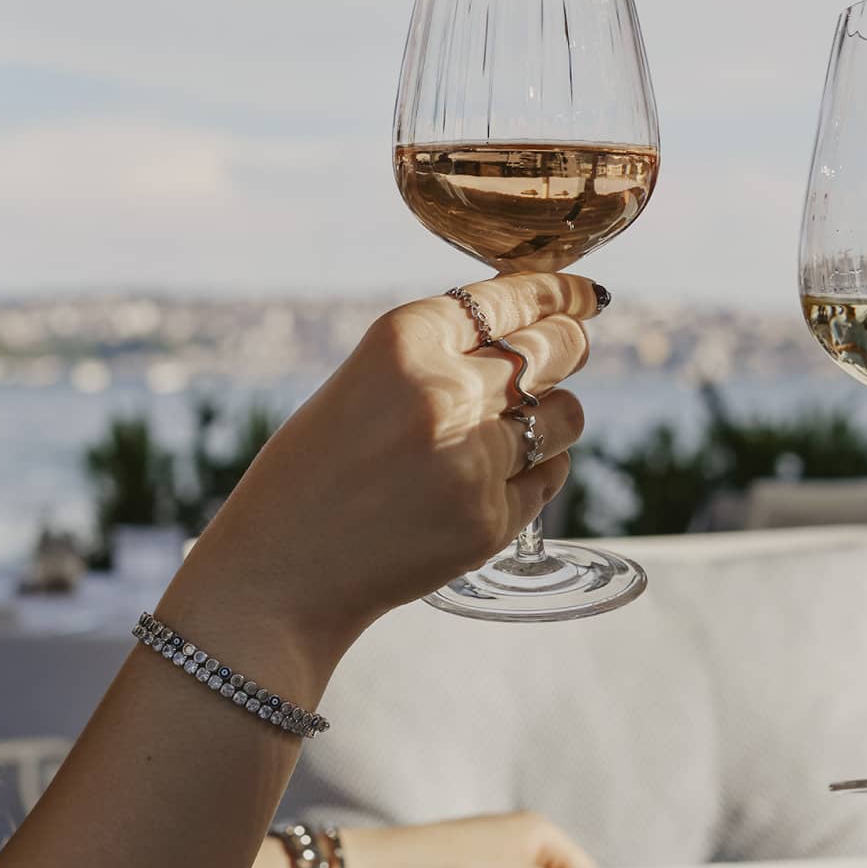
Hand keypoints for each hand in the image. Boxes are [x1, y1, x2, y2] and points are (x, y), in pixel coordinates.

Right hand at [159, 273, 601, 666]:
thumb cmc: (311, 474)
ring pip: (565, 415)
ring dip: (557, 415)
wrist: (279, 575)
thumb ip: (437, 355)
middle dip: (570, 344)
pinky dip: (537, 473)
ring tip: (525, 426)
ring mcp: (472, 461)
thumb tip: (529, 331)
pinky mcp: (489, 522)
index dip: (560, 292)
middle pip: (556, 348)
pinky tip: (500, 479)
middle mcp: (443, 391)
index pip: (512, 296)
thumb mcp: (362, 385)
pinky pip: (550, 478)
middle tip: (570, 347)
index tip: (587, 295)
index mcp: (402, 340)